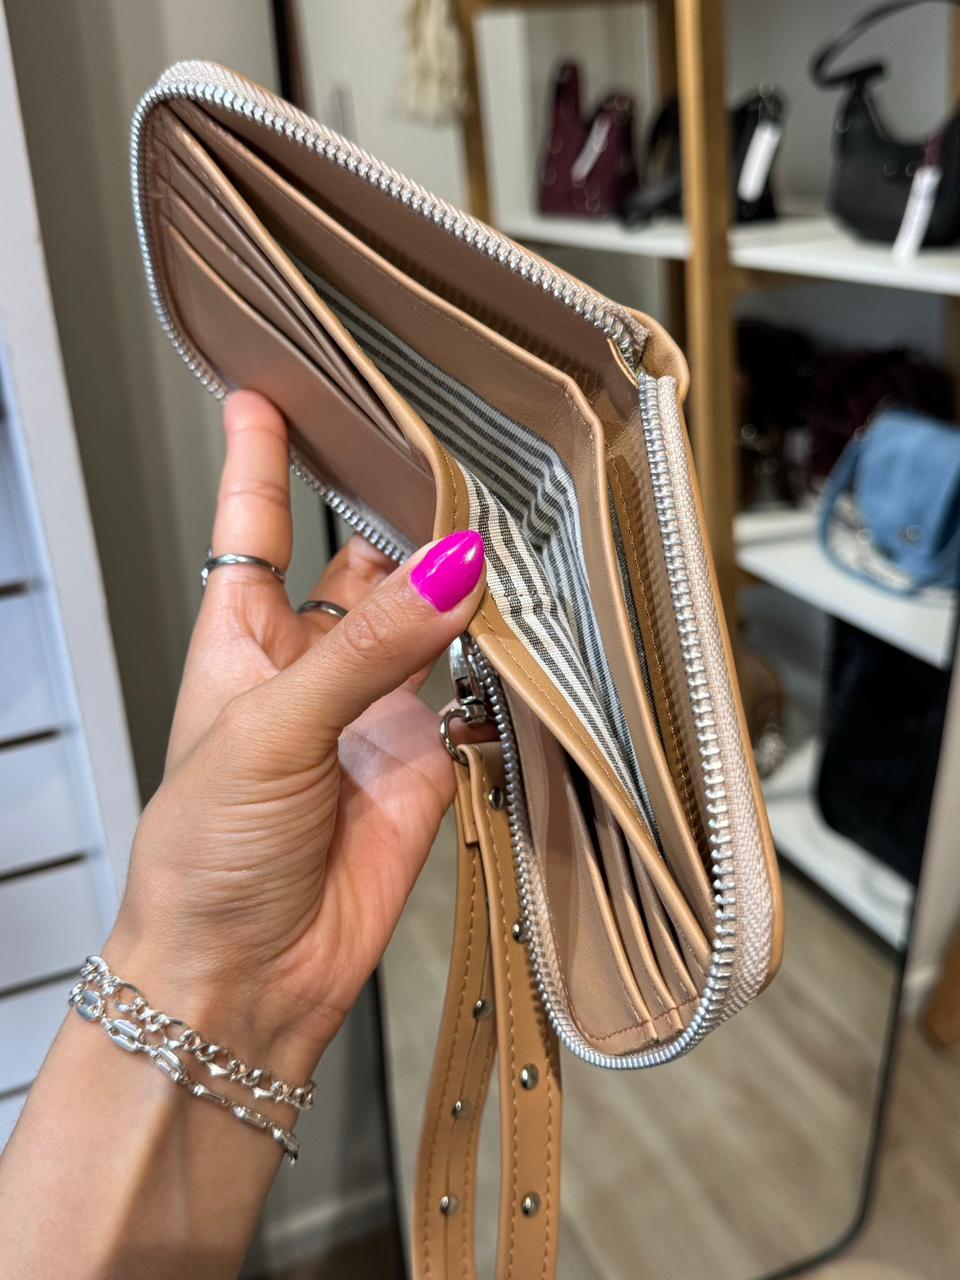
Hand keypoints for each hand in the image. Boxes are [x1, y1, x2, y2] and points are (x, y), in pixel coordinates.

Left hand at [108, 391, 485, 1071]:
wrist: (249, 976)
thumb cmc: (205, 859)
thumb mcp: (270, 731)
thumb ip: (365, 650)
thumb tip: (446, 572)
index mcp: (241, 640)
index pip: (251, 525)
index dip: (259, 455)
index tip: (271, 387)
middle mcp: (311, 665)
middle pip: (358, 560)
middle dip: (394, 510)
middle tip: (444, 454)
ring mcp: (372, 710)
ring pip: (425, 619)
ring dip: (455, 582)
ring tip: (499, 527)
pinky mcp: (425, 759)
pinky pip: (472, 691)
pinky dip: (497, 662)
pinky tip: (519, 627)